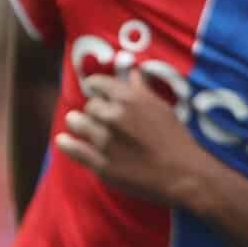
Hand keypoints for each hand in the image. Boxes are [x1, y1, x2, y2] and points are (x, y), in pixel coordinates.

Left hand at [55, 73, 215, 209]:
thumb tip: (131, 71)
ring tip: (77, 124)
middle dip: (94, 111)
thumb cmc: (176, 139)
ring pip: (79, 124)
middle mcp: (114, 116)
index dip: (96, 88)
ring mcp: (105, 141)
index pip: (97, 83)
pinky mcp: (102, 164)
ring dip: (78, 123)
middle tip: (100, 117)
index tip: (96, 92)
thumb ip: (141, 89)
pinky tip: (63, 141)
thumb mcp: (161, 107)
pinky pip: (75, 150)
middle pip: (90, 106)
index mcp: (129, 99)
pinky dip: (66, 144)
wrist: (184, 175)